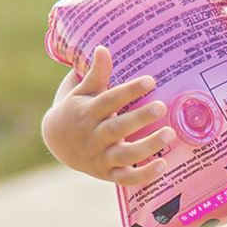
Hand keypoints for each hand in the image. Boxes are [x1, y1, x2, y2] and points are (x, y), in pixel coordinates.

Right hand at [42, 45, 175, 184]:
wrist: (56, 143)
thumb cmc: (76, 111)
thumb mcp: (82, 92)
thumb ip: (95, 74)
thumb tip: (103, 48)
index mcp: (88, 112)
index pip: (110, 100)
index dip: (129, 91)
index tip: (151, 81)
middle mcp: (94, 136)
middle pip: (117, 128)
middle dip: (139, 118)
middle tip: (162, 106)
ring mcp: (100, 157)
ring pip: (125, 154)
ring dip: (148, 146)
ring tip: (170, 134)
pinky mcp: (107, 174)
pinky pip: (126, 178)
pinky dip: (144, 175)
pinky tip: (163, 166)